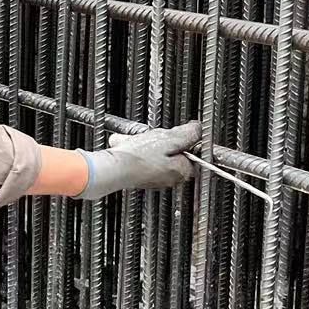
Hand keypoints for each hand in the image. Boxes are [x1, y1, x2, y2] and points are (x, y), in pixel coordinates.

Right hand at [77, 120, 200, 199]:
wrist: (110, 169)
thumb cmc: (138, 158)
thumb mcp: (169, 139)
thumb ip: (188, 134)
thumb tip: (198, 129)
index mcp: (181, 171)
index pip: (193, 154)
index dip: (185, 140)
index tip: (176, 133)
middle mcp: (169, 178)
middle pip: (172, 152)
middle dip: (161, 140)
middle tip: (153, 135)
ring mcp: (153, 178)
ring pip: (154, 153)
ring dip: (144, 142)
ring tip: (134, 139)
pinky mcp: (138, 176)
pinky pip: (140, 158)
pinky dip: (134, 149)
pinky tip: (126, 144)